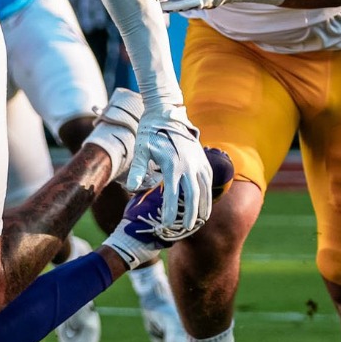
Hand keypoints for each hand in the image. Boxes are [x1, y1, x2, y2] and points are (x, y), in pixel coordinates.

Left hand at [126, 106, 212, 238]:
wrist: (166, 112)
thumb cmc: (150, 132)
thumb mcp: (141, 149)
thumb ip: (137, 169)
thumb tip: (132, 188)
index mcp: (172, 164)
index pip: (172, 194)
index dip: (170, 211)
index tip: (166, 225)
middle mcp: (188, 165)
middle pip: (193, 196)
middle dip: (190, 214)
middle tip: (186, 229)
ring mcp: (198, 163)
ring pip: (205, 190)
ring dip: (202, 207)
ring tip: (198, 223)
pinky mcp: (203, 160)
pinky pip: (209, 182)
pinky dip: (208, 195)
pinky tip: (205, 206)